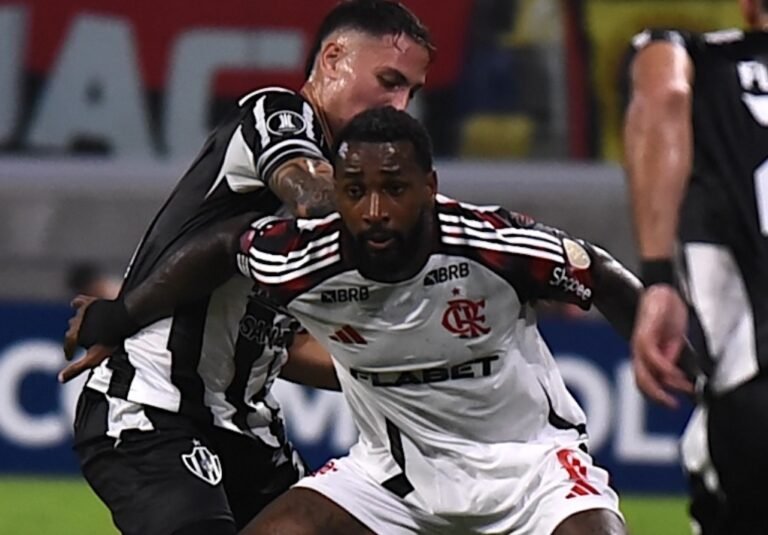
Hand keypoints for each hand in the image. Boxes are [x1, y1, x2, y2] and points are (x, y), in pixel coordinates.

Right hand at [60, 294, 113, 382]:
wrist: (124, 318)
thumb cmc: (111, 341)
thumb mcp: (94, 358)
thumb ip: (76, 369)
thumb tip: (60, 379)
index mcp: (73, 337)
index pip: (67, 346)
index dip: (69, 353)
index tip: (69, 357)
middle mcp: (74, 323)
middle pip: (71, 332)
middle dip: (73, 339)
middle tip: (79, 344)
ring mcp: (83, 312)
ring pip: (75, 319)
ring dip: (77, 325)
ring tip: (82, 330)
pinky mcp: (91, 302)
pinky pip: (79, 302)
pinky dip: (77, 305)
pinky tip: (75, 305)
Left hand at [631, 284, 694, 407]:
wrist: (663, 291)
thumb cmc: (667, 314)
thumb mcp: (672, 340)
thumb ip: (671, 357)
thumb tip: (675, 378)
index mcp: (644, 354)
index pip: (644, 381)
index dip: (657, 395)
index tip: (674, 403)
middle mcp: (639, 351)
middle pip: (641, 382)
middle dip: (657, 397)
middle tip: (674, 405)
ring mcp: (640, 343)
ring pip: (645, 374)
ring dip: (664, 386)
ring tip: (684, 389)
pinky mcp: (645, 334)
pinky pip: (653, 358)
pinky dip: (666, 369)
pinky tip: (678, 373)